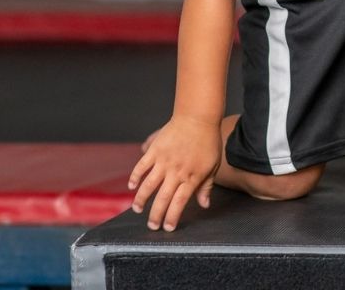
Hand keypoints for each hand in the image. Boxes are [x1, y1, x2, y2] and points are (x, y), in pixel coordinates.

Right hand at [127, 115, 220, 231]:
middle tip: (152, 226)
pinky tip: (132, 186)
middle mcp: (176, 171)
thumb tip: (204, 205)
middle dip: (156, 215)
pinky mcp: (155, 149)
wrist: (198, 116)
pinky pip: (142, 166)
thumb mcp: (213, 164)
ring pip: (148, 185)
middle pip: (163, 198)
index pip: (179, 202)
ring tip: (138, 209)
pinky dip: (135, 176)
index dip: (172, 217)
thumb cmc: (208, 140)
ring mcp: (164, 160)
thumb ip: (206, 186)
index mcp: (192, 176)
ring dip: (141, 199)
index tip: (167, 228)